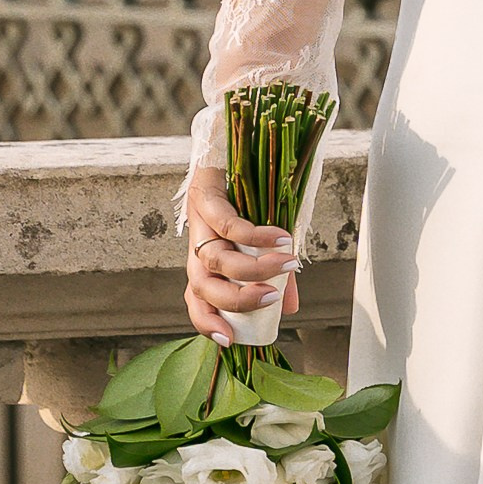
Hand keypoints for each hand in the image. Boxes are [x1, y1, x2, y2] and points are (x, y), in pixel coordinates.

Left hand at [185, 164, 297, 341]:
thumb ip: (274, 275)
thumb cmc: (254, 198)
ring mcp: (198, 220)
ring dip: (252, 269)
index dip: (207, 322)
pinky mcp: (206, 195)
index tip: (230, 340)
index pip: (195, 300)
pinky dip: (256, 235)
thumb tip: (287, 309)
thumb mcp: (267, 243)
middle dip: (236, 300)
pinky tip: (282, 237)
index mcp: (205, 261)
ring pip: (214, 258)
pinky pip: (228, 223)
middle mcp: (197, 244)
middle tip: (271, 298)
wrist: (240, 143)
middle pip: (201, 285)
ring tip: (286, 265)